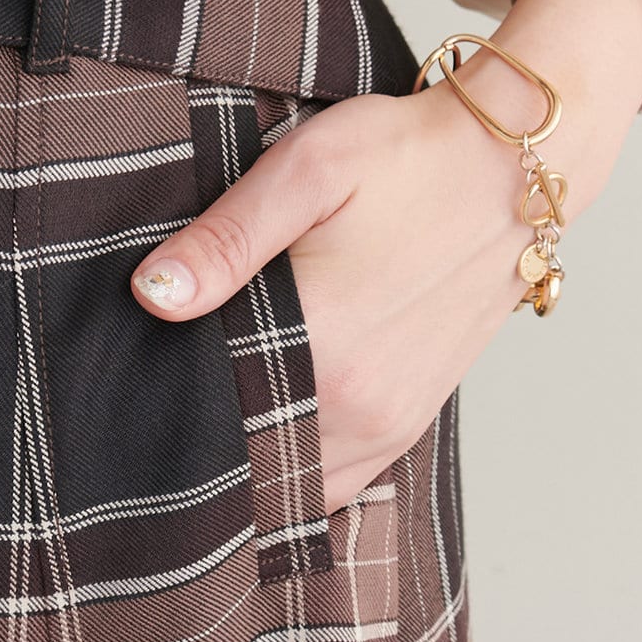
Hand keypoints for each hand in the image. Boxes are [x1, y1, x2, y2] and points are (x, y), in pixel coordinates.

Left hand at [130, 0, 641, 512]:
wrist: (516, 168)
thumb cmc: (410, 156)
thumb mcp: (309, 169)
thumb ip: (226, 240)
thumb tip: (152, 296)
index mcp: (325, 347)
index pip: (211, 411)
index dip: (160, 409)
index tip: (125, 396)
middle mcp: (360, 406)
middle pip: (247, 458)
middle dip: (197, 446)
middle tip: (147, 416)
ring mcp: (391, 423)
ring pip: (294, 485)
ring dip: (247, 467)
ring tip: (199, 430)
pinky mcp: (409, 421)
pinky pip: (339, 481)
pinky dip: (296, 473)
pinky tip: (260, 442)